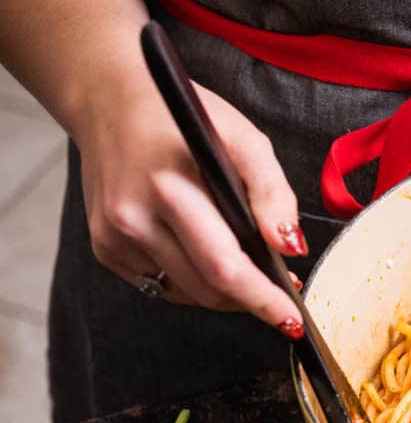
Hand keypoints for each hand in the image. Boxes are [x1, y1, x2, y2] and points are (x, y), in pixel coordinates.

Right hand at [75, 78, 306, 337]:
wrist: (108, 101)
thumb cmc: (182, 119)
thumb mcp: (243, 138)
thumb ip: (271, 192)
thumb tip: (290, 246)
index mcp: (167, 188)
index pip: (224, 266)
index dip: (262, 299)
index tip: (292, 320)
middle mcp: (132, 218)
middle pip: (208, 288)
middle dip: (251, 299)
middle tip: (280, 291)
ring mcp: (114, 238)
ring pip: (188, 293)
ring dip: (225, 292)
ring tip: (248, 268)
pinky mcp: (106, 249)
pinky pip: (163, 285)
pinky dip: (194, 281)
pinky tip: (205, 254)